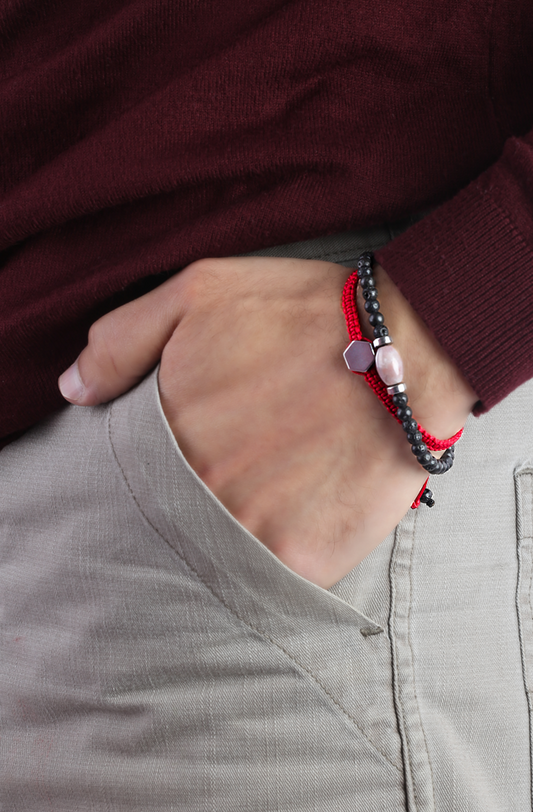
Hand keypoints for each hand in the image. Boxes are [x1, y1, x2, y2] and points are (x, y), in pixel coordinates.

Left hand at [59, 257, 476, 587]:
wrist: (408, 351)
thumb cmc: (304, 314)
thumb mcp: (201, 293)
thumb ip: (123, 340)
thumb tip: (74, 392)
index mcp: (166, 429)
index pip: (128, 472)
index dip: (154, 465)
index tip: (187, 453)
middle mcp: (199, 487)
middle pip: (172, 516)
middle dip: (194, 499)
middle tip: (242, 466)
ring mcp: (249, 530)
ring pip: (218, 551)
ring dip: (235, 529)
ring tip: (275, 488)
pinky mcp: (301, 560)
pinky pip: (271, 577)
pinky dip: (278, 553)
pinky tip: (301, 511)